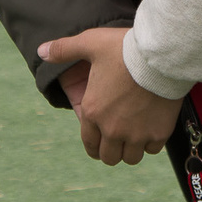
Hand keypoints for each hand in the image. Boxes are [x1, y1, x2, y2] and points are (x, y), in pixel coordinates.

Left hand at [38, 28, 181, 166]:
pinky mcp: (158, 132)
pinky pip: (152, 149)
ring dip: (130, 149)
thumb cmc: (123, 48)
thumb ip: (64, 49)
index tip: (99, 142)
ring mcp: (136, 134)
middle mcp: (112, 129)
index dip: (93, 145)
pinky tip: (151, 128)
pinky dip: (150, 142)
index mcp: (92, 112)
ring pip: (130, 158)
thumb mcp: (90, 43)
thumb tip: (41, 51)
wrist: (161, 55)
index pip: (89, 144)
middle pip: (109, 158)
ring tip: (134, 136)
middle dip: (111, 150)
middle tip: (117, 139)